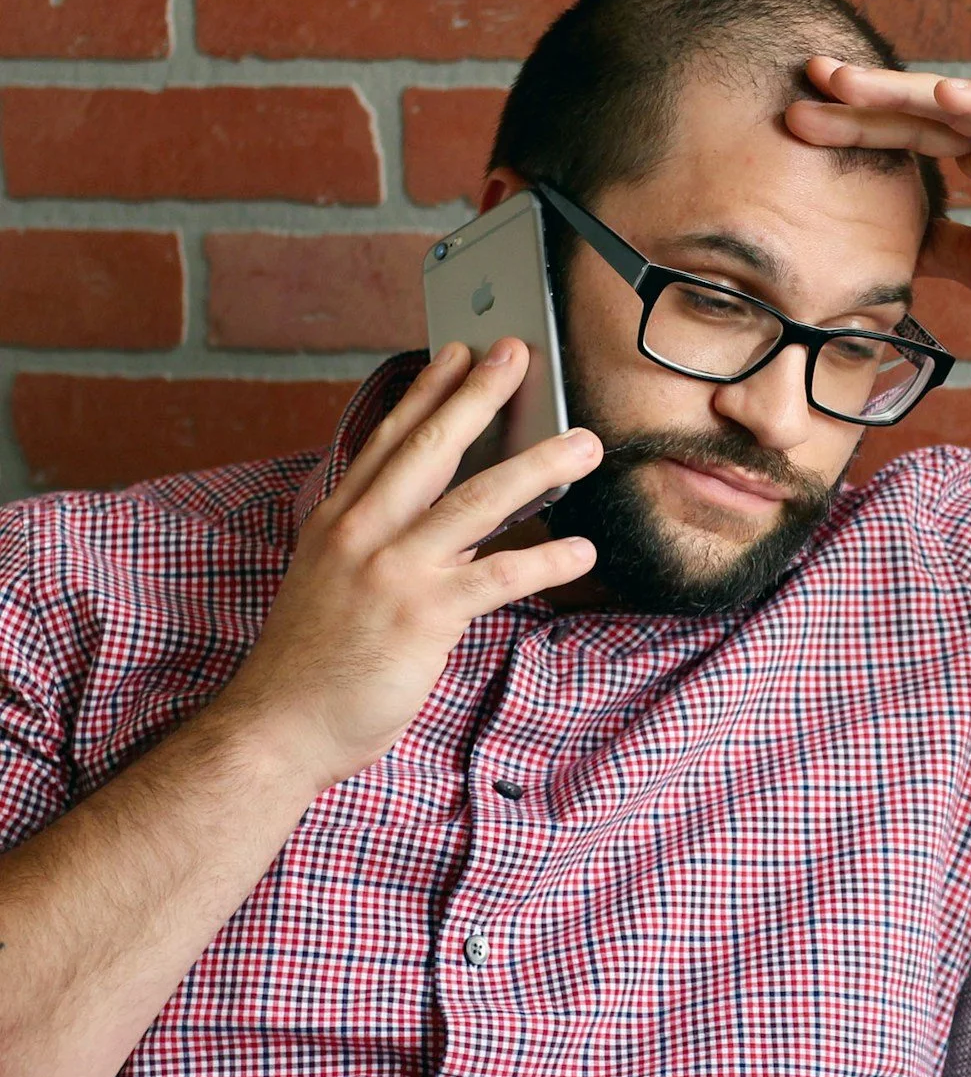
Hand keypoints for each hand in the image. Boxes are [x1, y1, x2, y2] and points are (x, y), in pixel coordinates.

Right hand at [213, 338, 601, 790]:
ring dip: (537, 467)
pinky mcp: (423, 615)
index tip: (457, 351)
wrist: (280, 725)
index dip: (427, 392)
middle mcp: (362, 533)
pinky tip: (583, 550)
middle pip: (430, 449)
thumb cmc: (316, 663)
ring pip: (476, 502)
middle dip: (479, 396)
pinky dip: (546, 560)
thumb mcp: (339, 584)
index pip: (388, 440)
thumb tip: (457, 529)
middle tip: (518, 353)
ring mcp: (392, 570)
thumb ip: (390, 548)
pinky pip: (498, 577)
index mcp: (339, 520)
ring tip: (583, 444)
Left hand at [783, 62, 970, 354]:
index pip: (912, 137)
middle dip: (865, 97)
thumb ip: (941, 247)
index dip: (858, 128)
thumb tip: (895, 245)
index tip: (799, 123)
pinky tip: (941, 96)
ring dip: (906, 91)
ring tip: (850, 83)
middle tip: (807, 79)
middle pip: (925, 111)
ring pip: (966, 102)